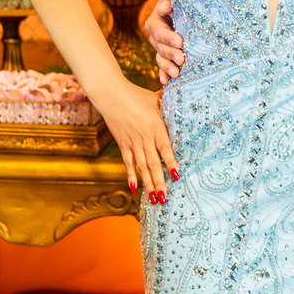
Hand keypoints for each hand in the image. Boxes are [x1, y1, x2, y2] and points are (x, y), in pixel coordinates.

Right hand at [95, 78, 177, 202]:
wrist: (110, 95)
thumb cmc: (135, 94)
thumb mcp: (155, 98)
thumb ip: (168, 104)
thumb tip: (183, 98)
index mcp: (155, 127)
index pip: (165, 149)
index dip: (171, 163)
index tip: (176, 176)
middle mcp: (144, 138)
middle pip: (153, 164)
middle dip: (160, 182)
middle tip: (165, 198)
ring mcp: (132, 143)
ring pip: (142, 167)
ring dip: (148, 184)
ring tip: (154, 199)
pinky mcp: (123, 144)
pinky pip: (128, 163)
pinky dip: (131, 176)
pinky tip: (134, 188)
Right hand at [145, 0, 183, 84]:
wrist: (185, 10)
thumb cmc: (182, 1)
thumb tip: (164, 8)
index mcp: (155, 21)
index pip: (159, 30)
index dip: (168, 37)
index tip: (180, 42)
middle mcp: (155, 36)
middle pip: (160, 46)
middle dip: (171, 53)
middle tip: (182, 58)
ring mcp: (159, 48)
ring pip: (161, 58)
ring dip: (167, 66)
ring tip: (176, 73)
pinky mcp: (165, 57)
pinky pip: (162, 67)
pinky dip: (164, 74)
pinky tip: (166, 81)